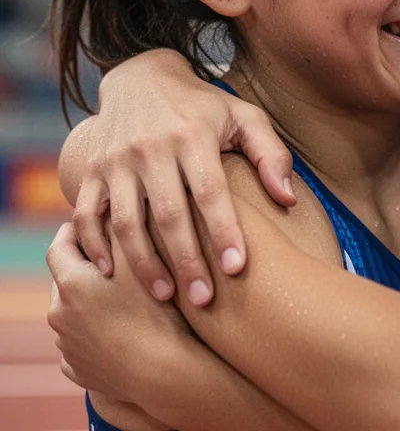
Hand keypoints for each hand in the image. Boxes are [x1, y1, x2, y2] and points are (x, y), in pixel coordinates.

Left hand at [48, 222, 195, 402]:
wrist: (163, 371)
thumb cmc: (157, 311)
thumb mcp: (140, 260)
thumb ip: (122, 229)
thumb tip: (111, 207)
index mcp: (71, 285)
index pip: (60, 246)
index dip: (74, 231)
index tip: (91, 224)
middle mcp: (59, 315)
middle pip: (67, 281)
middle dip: (86, 269)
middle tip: (116, 261)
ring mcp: (67, 346)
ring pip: (74, 313)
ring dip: (92, 303)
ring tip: (124, 298)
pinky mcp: (79, 370)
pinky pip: (83, 344)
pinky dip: (96, 334)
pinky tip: (121, 330)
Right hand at [62, 49, 292, 305]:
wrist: (140, 77)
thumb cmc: (204, 106)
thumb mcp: (244, 117)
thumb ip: (271, 155)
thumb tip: (287, 199)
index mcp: (193, 136)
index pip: (211, 191)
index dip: (225, 231)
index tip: (237, 269)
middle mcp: (151, 148)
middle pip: (168, 214)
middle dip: (187, 260)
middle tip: (204, 300)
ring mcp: (116, 160)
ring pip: (125, 222)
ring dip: (143, 263)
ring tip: (166, 297)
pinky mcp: (91, 170)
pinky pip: (87, 215)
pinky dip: (96, 247)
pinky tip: (114, 275)